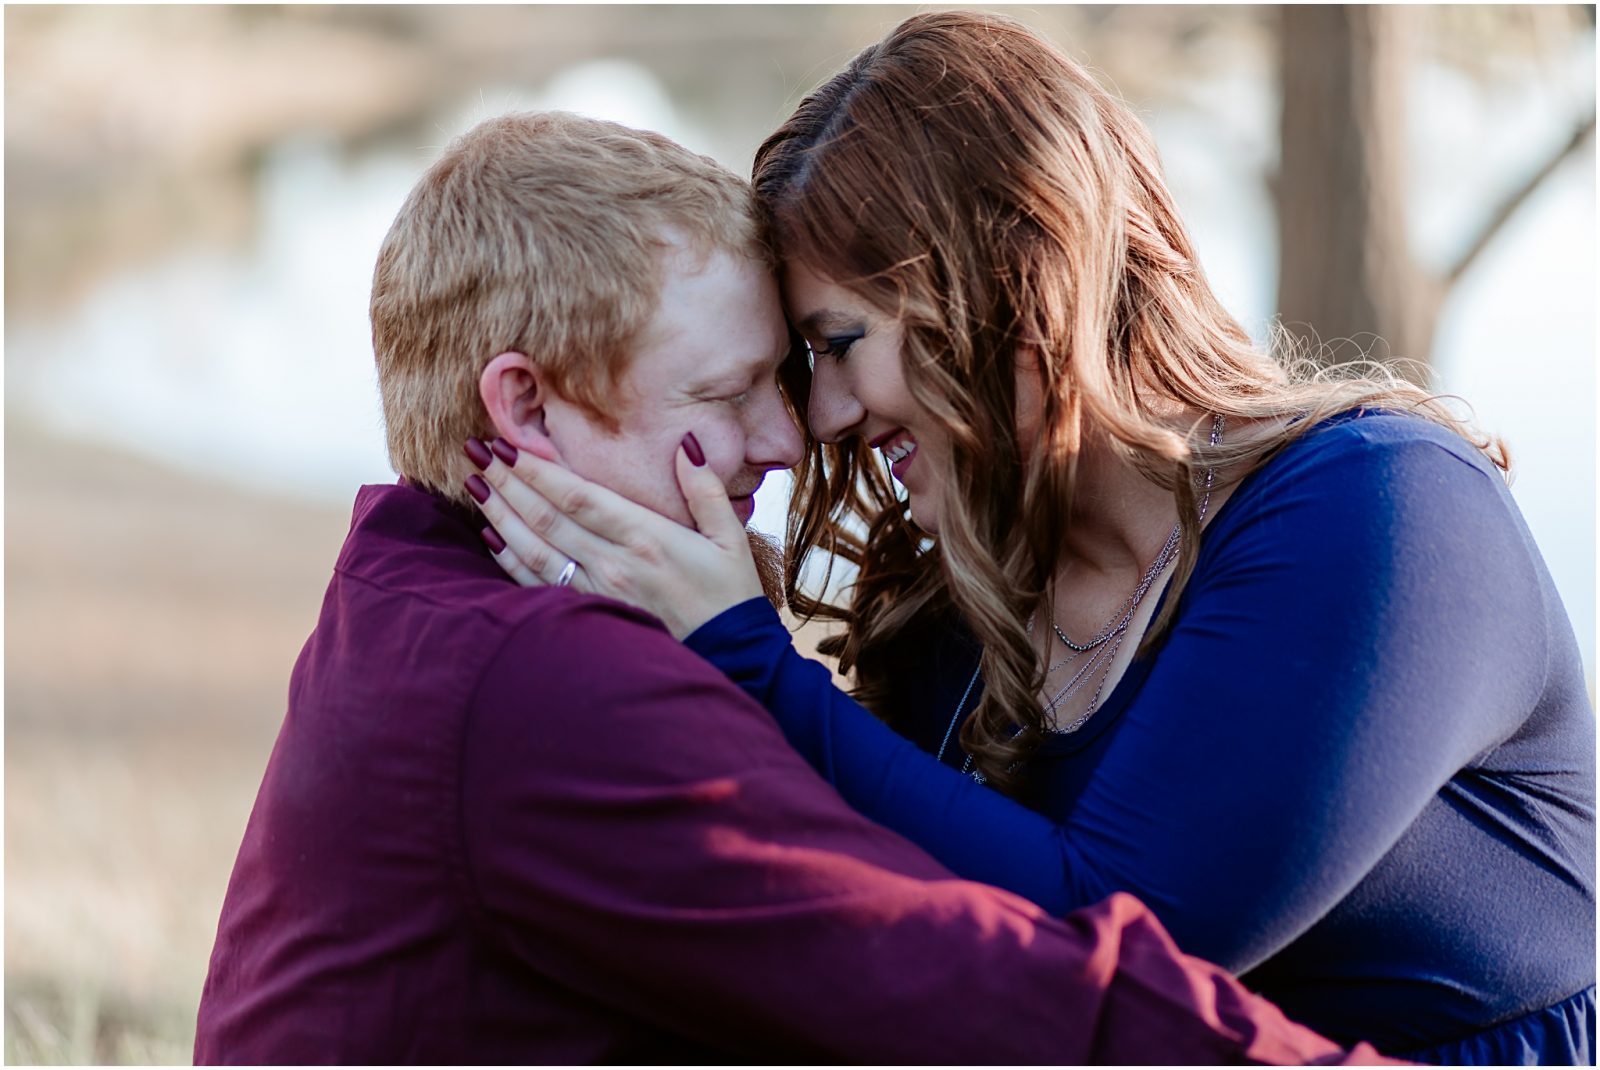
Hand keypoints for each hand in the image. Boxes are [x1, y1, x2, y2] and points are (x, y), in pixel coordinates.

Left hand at [463, 436, 764, 639]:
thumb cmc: (731, 596)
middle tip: (475, 451)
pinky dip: (510, 560)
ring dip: (500, 515)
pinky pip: (539, 585)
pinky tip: (491, 537)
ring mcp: (598, 593)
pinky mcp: (591, 616)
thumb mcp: (730, 537)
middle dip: (506, 481)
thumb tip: (685, 443)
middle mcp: (614, 564)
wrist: (733, 659)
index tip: (505, 444)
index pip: (577, 495)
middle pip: (546, 517)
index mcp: (647, 537)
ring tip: (474, 486)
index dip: (536, 469)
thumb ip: (705, 488)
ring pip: (534, 549)